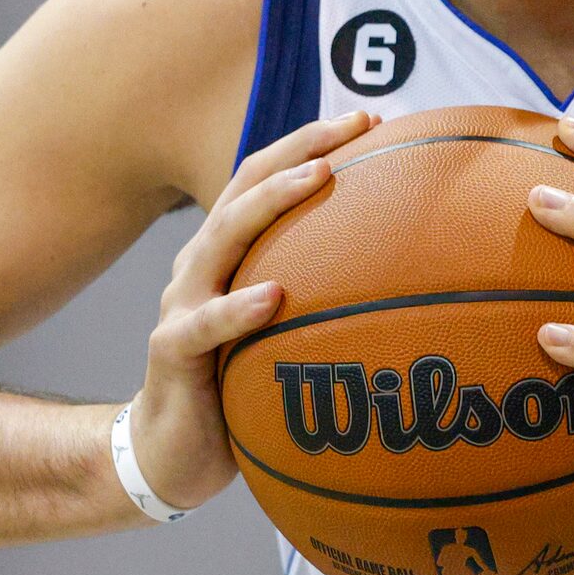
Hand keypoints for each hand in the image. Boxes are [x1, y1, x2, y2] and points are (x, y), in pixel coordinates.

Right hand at [123, 110, 372, 512]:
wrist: (170, 453)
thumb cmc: (233, 391)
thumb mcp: (279, 337)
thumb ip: (318, 301)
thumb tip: (403, 285)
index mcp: (226, 255)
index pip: (264, 180)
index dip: (310, 143)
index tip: (369, 120)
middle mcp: (201, 266)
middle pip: (245, 188)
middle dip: (300, 149)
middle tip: (354, 126)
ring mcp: (182, 304)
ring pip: (223, 237)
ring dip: (273, 202)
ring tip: (320, 177)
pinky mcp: (171, 350)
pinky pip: (205, 324)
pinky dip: (238, 307)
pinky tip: (274, 295)